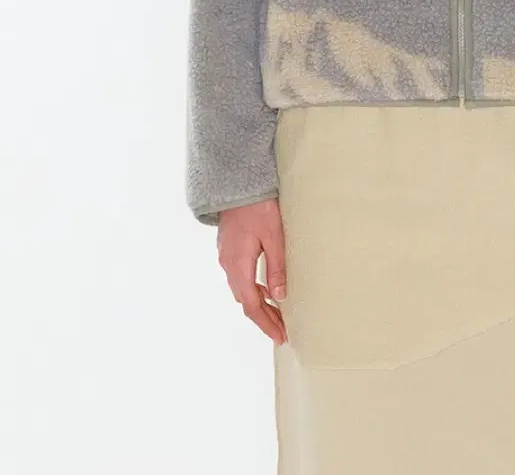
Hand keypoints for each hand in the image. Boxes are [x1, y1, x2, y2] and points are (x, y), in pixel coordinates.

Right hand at [217, 198, 288, 345]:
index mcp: (238, 265)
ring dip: (258, 304)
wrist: (236, 182)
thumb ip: (276, 267)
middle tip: (283, 330)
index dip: (266, 323)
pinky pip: (240, 277)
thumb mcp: (274, 236)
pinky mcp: (229, 248)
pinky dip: (253, 288)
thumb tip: (279, 297)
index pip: (251, 305)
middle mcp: (228, 265)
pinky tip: (266, 289)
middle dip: (263, 317)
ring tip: (278, 314)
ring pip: (241, 289)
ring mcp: (226, 256)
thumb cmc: (258, 206)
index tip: (281, 336)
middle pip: (245, 300)